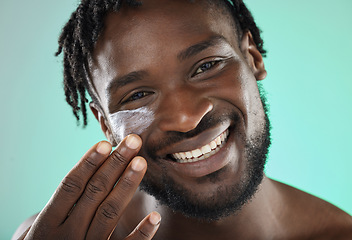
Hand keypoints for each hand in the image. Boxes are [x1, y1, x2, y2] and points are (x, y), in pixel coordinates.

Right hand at [21, 134, 160, 239]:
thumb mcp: (49, 227)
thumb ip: (66, 205)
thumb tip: (95, 165)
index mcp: (47, 223)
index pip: (70, 186)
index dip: (88, 163)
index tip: (106, 143)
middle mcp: (66, 235)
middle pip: (94, 192)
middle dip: (115, 164)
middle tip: (133, 141)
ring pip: (109, 212)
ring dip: (127, 184)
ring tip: (141, 161)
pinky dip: (141, 233)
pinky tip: (155, 217)